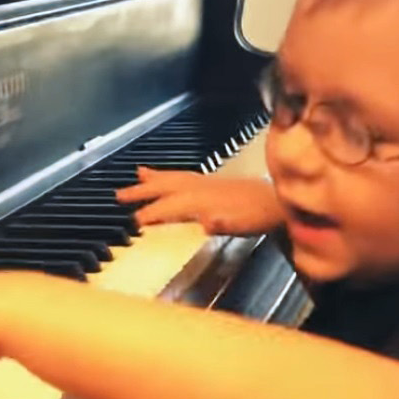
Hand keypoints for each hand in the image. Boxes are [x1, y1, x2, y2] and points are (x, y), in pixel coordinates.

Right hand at [115, 167, 284, 235]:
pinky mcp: (212, 182)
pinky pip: (183, 175)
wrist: (278, 202)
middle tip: (119, 195)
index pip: (170, 206)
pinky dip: (169, 174)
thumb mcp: (242, 224)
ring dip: (153, 178)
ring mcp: (206, 182)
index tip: (134, 221)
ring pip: (173, 177)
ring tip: (137, 174)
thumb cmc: (258, 217)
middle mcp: (201, 186)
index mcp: (203, 199)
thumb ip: (223, 223)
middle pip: (165, 186)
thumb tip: (207, 222)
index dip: (152, 213)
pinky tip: (165, 176)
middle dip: (142, 191)